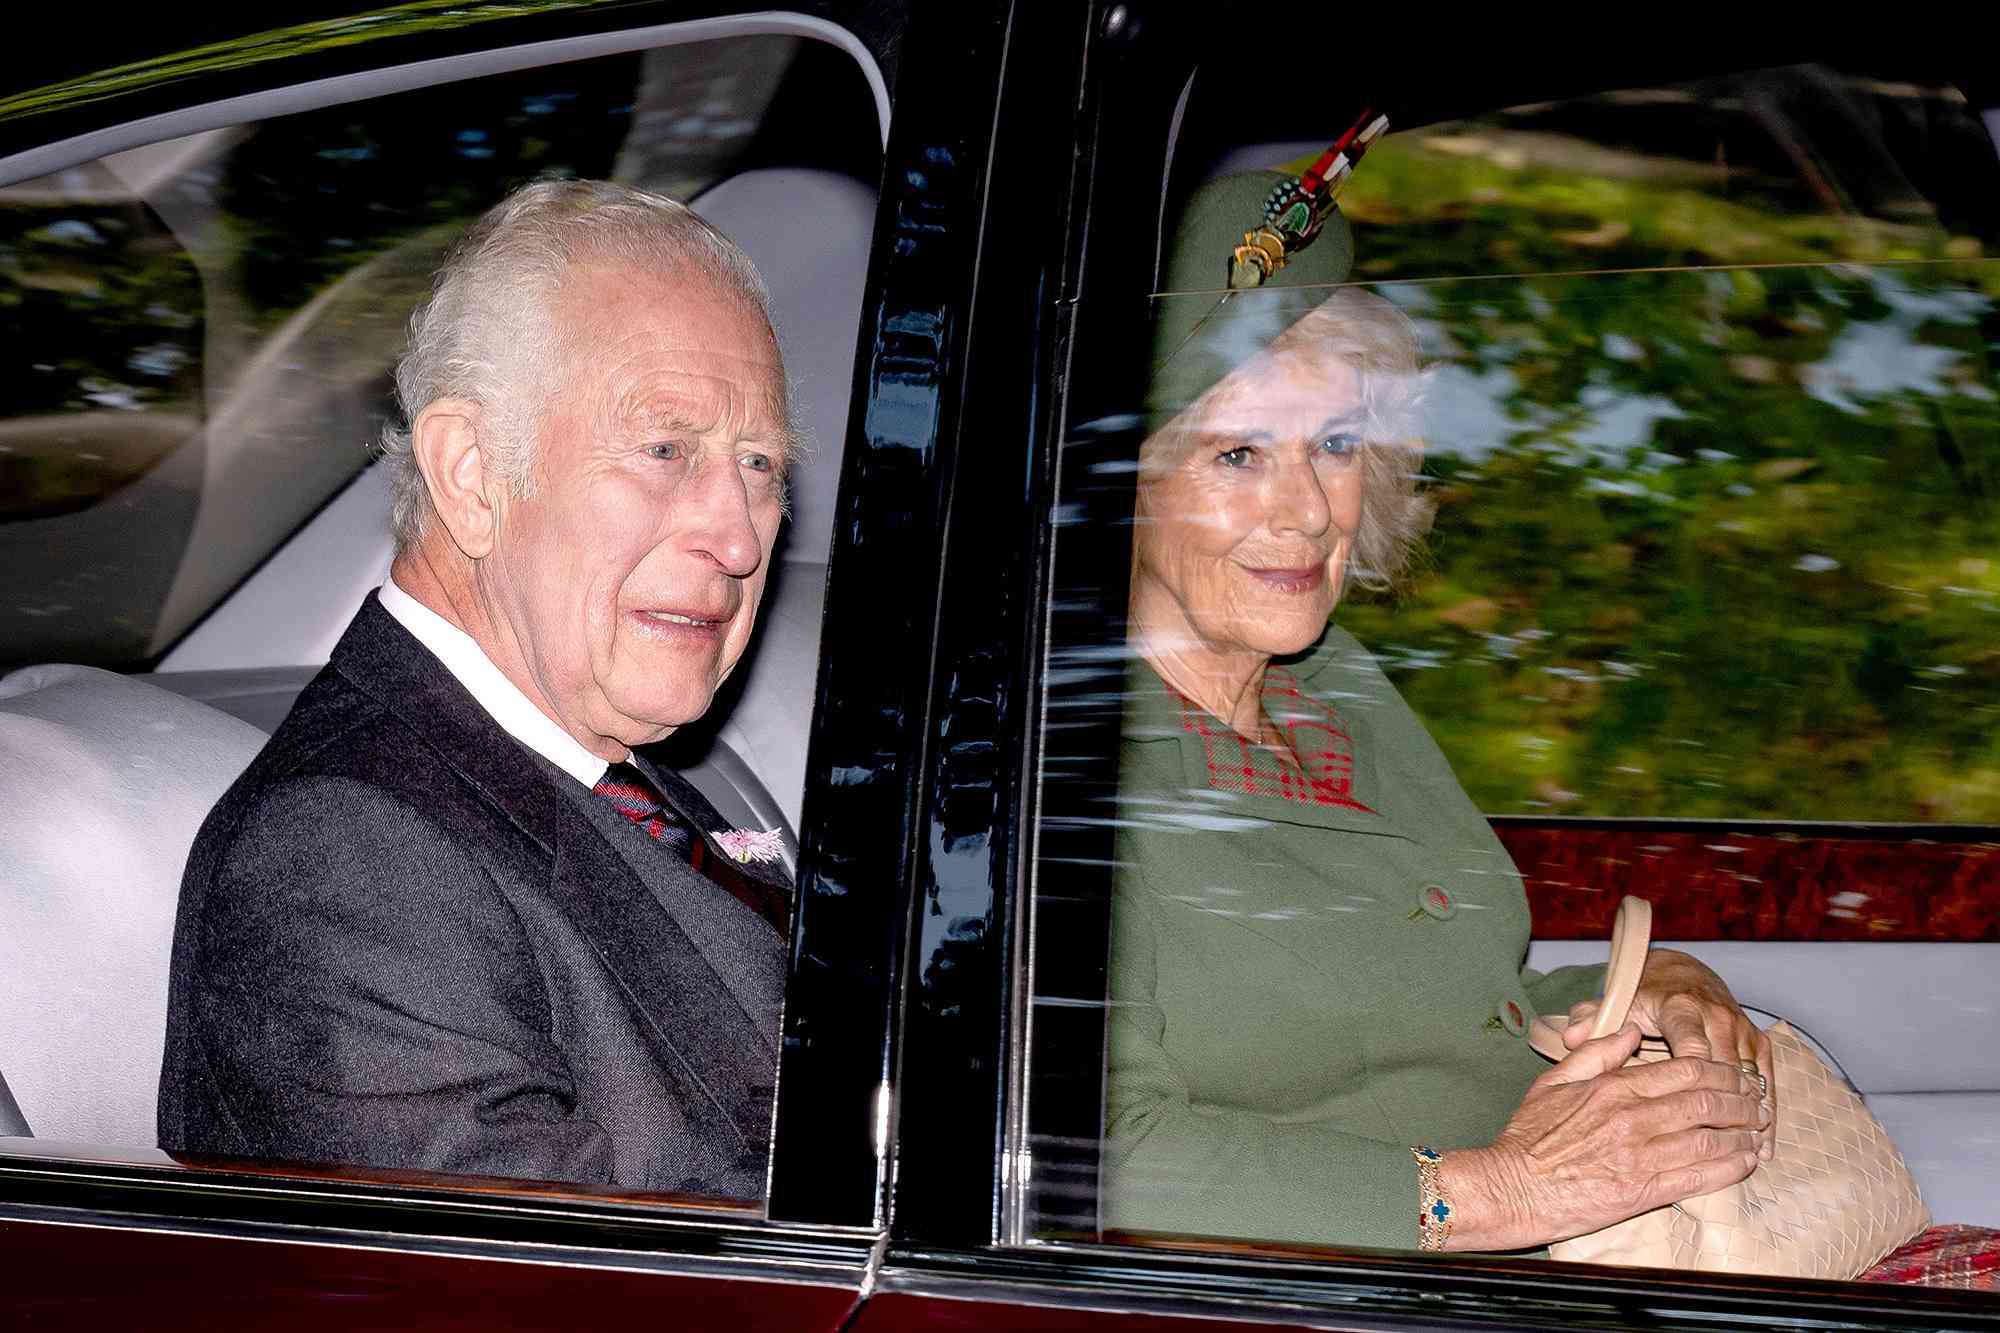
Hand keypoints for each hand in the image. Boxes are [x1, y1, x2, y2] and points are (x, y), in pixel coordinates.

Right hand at [1434, 1025, 1766, 1251]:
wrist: (1512, 1187)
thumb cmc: (1529, 1136)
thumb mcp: (1555, 1082)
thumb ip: (1596, 1054)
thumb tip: (1630, 1031)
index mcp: (1614, 1087)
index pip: (1684, 1070)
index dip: (1720, 1071)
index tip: (1736, 1074)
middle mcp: (1634, 1118)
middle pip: (1706, 1102)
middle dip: (1741, 1100)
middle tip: (1758, 1101)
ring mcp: (1641, 1156)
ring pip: (1710, 1138)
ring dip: (1742, 1133)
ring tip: (1758, 1130)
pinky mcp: (1644, 1192)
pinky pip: (1700, 1177)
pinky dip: (1730, 1168)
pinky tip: (1745, 1161)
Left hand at [1561, 949, 1774, 1158]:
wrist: (1680, 975)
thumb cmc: (1642, 998)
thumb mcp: (1614, 1004)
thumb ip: (1591, 1021)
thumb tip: (1570, 1037)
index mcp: (1680, 1009)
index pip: (1692, 1049)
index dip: (1694, 1085)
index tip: (1689, 1120)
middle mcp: (1716, 1016)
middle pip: (1727, 1069)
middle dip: (1728, 1110)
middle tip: (1722, 1150)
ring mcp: (1741, 1028)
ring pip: (1751, 1077)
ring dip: (1751, 1116)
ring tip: (1749, 1154)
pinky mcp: (1757, 1040)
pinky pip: (1767, 1078)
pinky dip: (1765, 1110)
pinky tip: (1763, 1143)